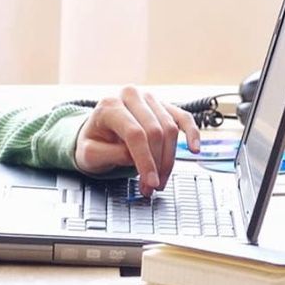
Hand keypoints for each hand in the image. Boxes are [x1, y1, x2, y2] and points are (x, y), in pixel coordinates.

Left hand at [73, 87, 200, 195]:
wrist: (96, 133)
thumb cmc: (93, 143)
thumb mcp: (90, 154)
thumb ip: (110, 154)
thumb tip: (135, 159)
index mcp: (109, 106)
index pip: (135, 134)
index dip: (145, 161)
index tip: (149, 183)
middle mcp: (131, 97)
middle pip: (155, 132)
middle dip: (156, 164)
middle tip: (152, 187)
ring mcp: (149, 99)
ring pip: (170, 129)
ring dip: (169, 160)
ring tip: (160, 180)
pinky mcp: (163, 106)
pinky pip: (183, 118)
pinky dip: (192, 133)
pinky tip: (194, 149)